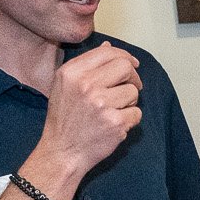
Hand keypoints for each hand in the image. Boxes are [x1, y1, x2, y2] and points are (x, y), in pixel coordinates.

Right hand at [31, 43, 141, 190]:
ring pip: (133, 91)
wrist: (62, 152)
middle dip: (132, 78)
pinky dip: (130, 120)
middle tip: (129, 88)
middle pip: (125, 68)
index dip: (125, 57)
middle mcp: (85, 85)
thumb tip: (108, 47)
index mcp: (72, 72)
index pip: (108, 53)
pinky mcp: (115, 122)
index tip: (132, 65)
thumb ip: (86, 66)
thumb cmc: (65, 120)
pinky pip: (137, 113)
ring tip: (112, 111)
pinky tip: (115, 125)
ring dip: (129, 102)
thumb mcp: (65, 86)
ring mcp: (101, 104)